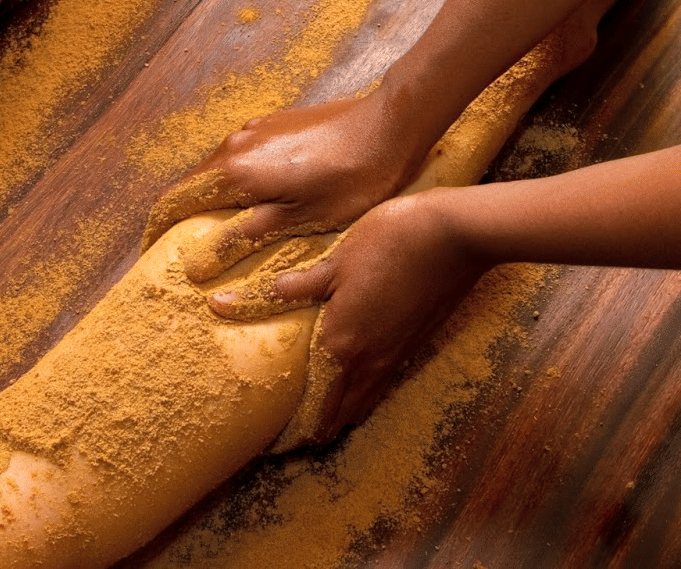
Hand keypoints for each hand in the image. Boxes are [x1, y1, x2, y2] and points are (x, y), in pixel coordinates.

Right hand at [142, 92, 431, 279]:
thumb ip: (243, 238)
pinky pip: (239, 157)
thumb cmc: (352, 180)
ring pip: (215, 171)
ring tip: (217, 234)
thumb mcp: (300, 220)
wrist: (391, 125)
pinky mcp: (272, 124)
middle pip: (189, 186)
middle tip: (184, 256)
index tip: (151, 257)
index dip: (155, 231)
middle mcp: (234, 145)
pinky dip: (233, 183)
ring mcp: (253, 129)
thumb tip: (195, 267)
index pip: (172, 202)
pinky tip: (254, 202)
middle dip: (179, 220)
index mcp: (235, 172)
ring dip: (208, 201)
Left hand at [210, 189, 488, 447]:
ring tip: (314, 415)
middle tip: (284, 435)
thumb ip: (288, 289)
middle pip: (337, 418)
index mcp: (341, 345)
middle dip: (310, 432)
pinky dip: (360, 394)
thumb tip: (223, 304)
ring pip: (361, 403)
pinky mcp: (413, 344)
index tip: (268, 445)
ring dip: (337, 416)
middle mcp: (369, 362)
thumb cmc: (391, 240)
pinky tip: (351, 378)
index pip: (312, 410)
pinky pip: (379, 384)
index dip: (289, 434)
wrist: (456, 236)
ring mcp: (395, 356)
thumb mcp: (333, 261)